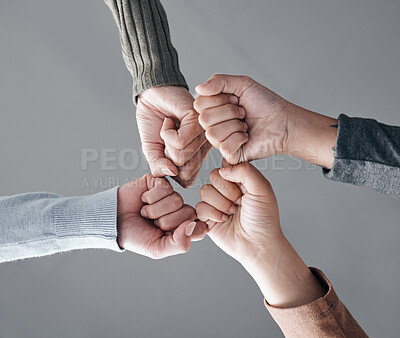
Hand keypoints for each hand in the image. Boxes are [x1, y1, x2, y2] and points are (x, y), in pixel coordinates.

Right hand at [117, 175, 206, 258]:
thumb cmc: (135, 236)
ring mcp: (171, 196)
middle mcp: (179, 211)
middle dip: (166, 221)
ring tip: (145, 212)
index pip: (201, 228)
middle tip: (152, 223)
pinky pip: (165, 188)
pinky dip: (150, 197)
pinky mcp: (160, 183)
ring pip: (177, 200)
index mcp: (182, 229)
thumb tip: (193, 225)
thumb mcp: (157, 249)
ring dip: (155, 210)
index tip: (171, 234)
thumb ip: (179, 243)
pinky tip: (143, 200)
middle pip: (189, 212)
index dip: (188, 230)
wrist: (113, 220)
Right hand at [137, 86, 211, 186]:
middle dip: (166, 157)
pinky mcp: (198, 122)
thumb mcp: (152, 150)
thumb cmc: (154, 123)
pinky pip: (180, 141)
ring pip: (181, 156)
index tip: (164, 152)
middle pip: (184, 171)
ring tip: (168, 127)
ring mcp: (203, 135)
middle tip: (166, 139)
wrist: (151, 97)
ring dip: (165, 142)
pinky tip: (169, 121)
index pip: (186, 180)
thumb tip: (170, 173)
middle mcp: (203, 148)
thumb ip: (158, 166)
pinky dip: (166, 132)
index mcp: (196, 157)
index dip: (168, 170)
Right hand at [195, 74, 337, 167]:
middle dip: (228, 112)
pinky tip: (247, 137)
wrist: (284, 122)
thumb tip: (198, 88)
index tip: (236, 99)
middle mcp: (214, 125)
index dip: (219, 99)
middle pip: (204, 119)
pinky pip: (224, 146)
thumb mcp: (242, 84)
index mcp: (214, 109)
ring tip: (245, 125)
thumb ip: (219, 81)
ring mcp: (220, 141)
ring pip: (212, 133)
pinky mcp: (230, 155)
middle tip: (243, 112)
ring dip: (235, 126)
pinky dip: (239, 138)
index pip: (199, 104)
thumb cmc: (266, 104)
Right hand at [196, 162, 324, 306]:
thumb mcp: (262, 188)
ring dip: (221, 204)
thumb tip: (223, 169)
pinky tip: (224, 221)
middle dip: (228, 191)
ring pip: (205, 191)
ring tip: (232, 213)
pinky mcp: (207, 217)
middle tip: (240, 203)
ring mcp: (216, 203)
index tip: (244, 188)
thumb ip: (245, 171)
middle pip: (213, 176)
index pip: (226, 166)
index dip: (232, 175)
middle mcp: (226, 190)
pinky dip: (213, 214)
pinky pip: (200, 207)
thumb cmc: (264, 219)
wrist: (258, 244)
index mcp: (240, 180)